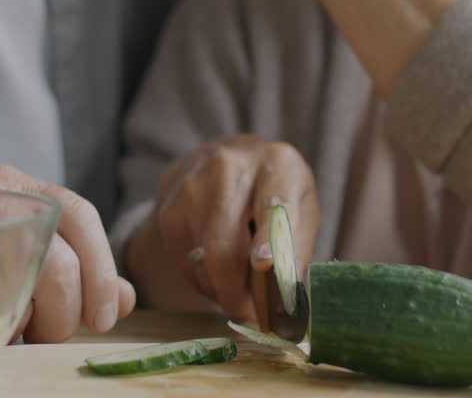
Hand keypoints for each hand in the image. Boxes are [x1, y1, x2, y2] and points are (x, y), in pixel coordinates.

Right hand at [0, 165, 135, 342]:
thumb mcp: (19, 239)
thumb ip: (76, 265)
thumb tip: (123, 300)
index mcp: (12, 182)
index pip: (79, 214)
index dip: (102, 271)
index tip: (105, 317)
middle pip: (55, 262)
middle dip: (63, 313)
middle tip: (47, 331)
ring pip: (16, 295)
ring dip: (24, 325)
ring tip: (11, 325)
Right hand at [149, 135, 318, 322]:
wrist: (229, 159)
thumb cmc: (274, 191)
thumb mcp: (301, 209)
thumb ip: (296, 249)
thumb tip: (284, 296)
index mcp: (278, 165)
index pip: (272, 206)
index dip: (268, 240)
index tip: (264, 266)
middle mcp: (231, 168)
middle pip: (227, 247)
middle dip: (237, 293)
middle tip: (250, 313)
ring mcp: (194, 187)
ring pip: (204, 261)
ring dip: (221, 289)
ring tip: (237, 286)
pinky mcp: (170, 208)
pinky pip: (185, 263)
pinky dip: (202, 279)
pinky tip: (216, 269)